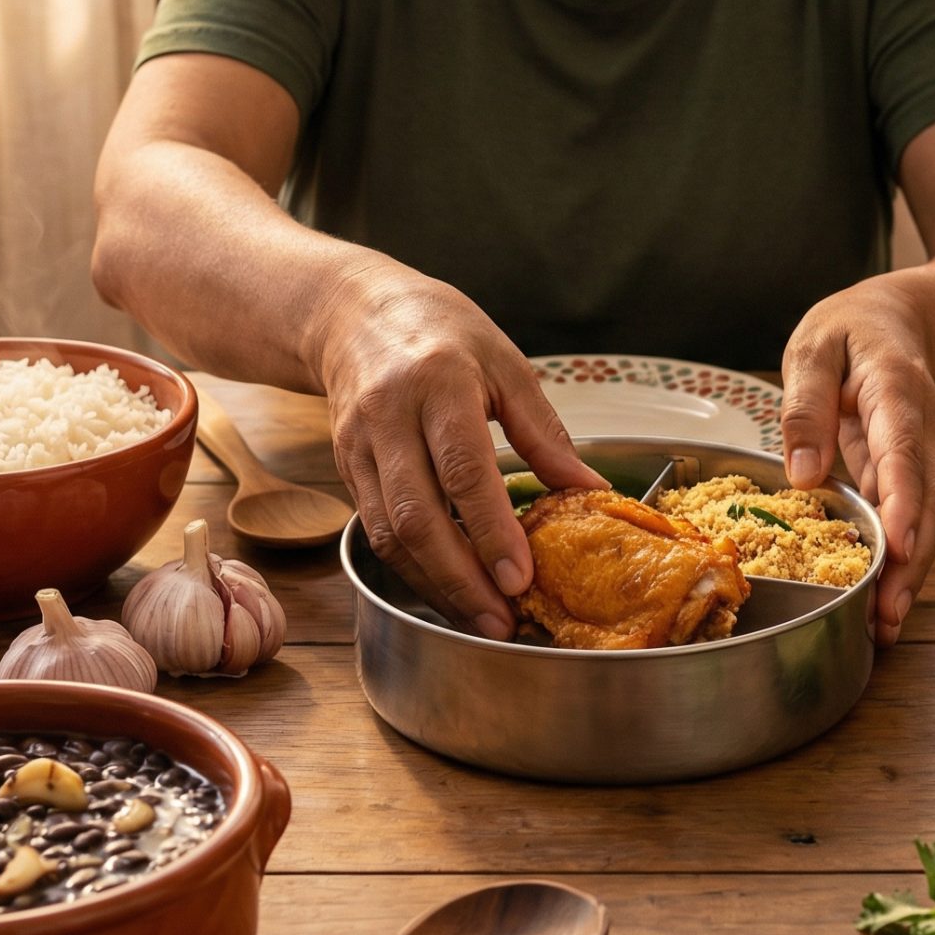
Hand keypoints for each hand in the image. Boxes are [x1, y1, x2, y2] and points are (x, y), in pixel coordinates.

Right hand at [313, 262, 601, 638]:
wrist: (352, 313)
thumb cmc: (440, 331)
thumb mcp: (505, 363)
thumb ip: (543, 432)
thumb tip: (589, 489)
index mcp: (440, 382)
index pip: (463, 469)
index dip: (491, 530)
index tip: (520, 578)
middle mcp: (390, 417)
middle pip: (416, 515)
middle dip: (460, 579)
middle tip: (501, 622)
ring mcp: (359, 446)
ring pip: (389, 534)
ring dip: (435, 586)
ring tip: (480, 620)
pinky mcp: (346, 469)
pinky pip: (375, 531)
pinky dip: (413, 569)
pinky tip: (448, 591)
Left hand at [780, 282, 934, 645]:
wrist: (895, 322)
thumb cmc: (851, 332)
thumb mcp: (814, 348)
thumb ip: (806, 406)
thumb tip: (803, 476)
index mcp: (896, 390)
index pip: (904, 450)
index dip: (902, 501)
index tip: (898, 546)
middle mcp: (922, 430)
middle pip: (928, 499)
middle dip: (912, 560)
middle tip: (888, 612)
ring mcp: (923, 456)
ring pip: (927, 520)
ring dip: (910, 574)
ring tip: (885, 625)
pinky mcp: (911, 477)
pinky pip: (912, 522)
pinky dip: (902, 564)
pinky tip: (883, 603)